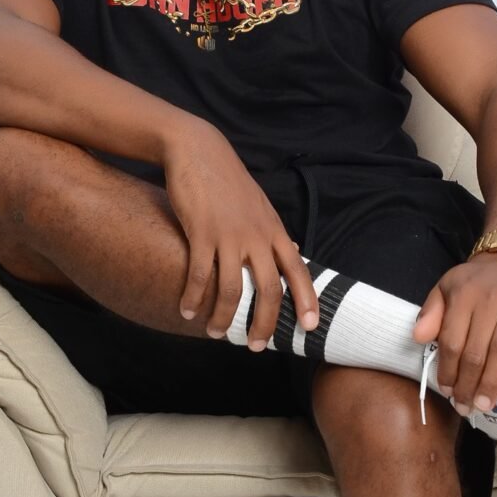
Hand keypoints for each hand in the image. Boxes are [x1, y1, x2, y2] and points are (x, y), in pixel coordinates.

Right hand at [163, 119, 318, 346]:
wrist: (199, 150)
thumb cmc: (228, 180)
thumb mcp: (260, 204)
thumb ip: (275, 230)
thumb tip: (294, 248)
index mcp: (274, 229)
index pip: (298, 270)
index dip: (307, 300)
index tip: (310, 327)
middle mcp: (257, 235)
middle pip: (268, 290)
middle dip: (262, 324)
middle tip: (254, 346)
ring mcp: (229, 234)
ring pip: (231, 290)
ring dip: (223, 317)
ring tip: (214, 332)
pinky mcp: (201, 232)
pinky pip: (199, 275)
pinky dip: (193, 298)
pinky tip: (186, 310)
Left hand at [412, 252, 496, 413]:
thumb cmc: (476, 281)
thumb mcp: (447, 288)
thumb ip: (431, 312)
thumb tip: (417, 338)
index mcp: (462, 295)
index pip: (451, 340)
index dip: (448, 369)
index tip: (447, 391)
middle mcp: (488, 298)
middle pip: (476, 349)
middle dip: (469, 383)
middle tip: (466, 407)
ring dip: (493, 380)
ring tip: (485, 403)